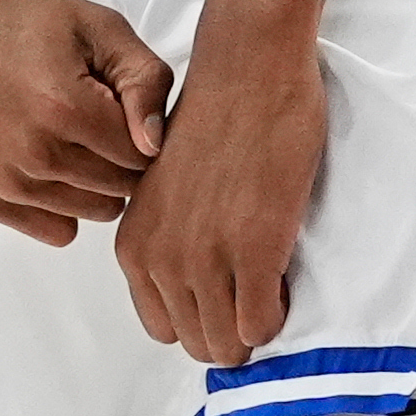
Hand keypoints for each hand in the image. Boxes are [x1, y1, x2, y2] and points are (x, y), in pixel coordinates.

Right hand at [0, 0, 170, 249]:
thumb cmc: (25, 18)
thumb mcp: (102, 29)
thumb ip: (146, 82)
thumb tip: (155, 145)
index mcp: (66, 108)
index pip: (143, 158)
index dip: (141, 130)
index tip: (119, 105)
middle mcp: (33, 154)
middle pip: (119, 190)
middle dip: (119, 156)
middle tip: (92, 116)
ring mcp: (3, 180)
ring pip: (91, 213)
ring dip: (91, 181)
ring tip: (66, 132)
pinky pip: (54, 230)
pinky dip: (59, 201)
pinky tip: (44, 155)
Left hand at [114, 25, 324, 365]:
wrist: (246, 72)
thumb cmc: (215, 119)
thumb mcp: (165, 193)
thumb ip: (169, 241)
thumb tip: (195, 288)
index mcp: (135, 245)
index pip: (163, 327)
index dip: (200, 316)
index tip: (224, 291)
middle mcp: (161, 259)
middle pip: (197, 341)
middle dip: (229, 328)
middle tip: (253, 292)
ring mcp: (205, 258)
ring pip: (228, 343)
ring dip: (254, 325)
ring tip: (268, 284)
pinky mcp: (253, 251)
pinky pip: (261, 324)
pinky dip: (276, 313)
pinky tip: (281, 277)